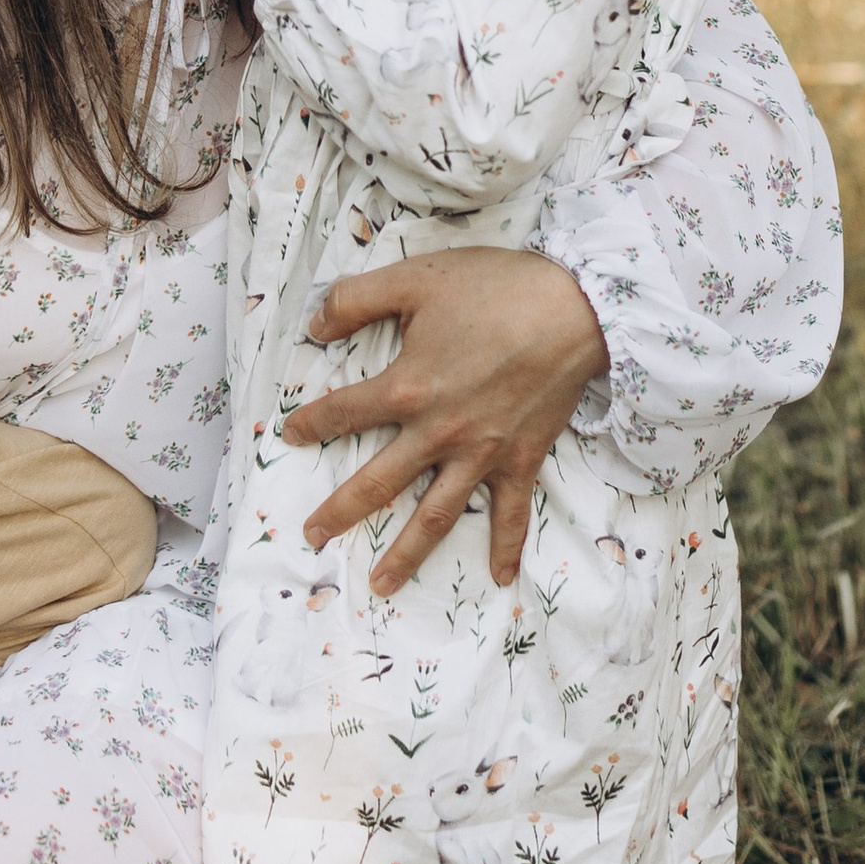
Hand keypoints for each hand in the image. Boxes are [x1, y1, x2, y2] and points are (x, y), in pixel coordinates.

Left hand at [285, 246, 608, 591]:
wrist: (573, 308)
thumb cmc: (494, 288)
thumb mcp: (414, 278)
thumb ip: (356, 300)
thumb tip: (314, 324)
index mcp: (407, 389)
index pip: (344, 413)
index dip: (313, 423)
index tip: (291, 435)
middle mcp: (438, 433)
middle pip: (378, 483)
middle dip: (340, 513)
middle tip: (311, 537)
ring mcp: (481, 454)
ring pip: (435, 515)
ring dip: (406, 554)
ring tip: (380, 585)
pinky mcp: (521, 460)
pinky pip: (512, 513)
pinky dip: (506, 547)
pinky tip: (500, 579)